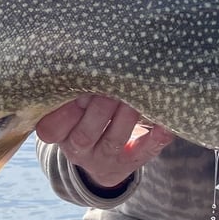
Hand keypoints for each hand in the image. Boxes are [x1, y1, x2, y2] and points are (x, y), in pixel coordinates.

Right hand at [36, 94, 173, 187]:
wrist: (100, 158)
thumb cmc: (82, 117)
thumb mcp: (68, 108)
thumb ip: (71, 90)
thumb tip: (87, 56)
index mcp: (58, 134)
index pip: (52, 127)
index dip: (65, 110)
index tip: (80, 88)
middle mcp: (77, 150)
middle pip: (85, 134)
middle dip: (100, 108)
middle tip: (114, 82)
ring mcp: (103, 159)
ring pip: (113, 141)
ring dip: (126, 117)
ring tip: (137, 94)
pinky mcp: (128, 163)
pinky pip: (143, 152)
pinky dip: (155, 139)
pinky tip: (165, 125)